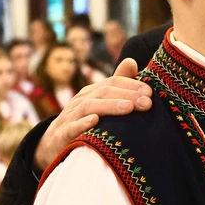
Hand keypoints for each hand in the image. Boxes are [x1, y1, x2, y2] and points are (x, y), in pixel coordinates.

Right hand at [33, 58, 151, 170]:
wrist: (54, 143)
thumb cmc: (83, 121)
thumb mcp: (99, 102)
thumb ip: (117, 84)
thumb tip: (133, 62)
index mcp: (92, 92)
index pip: (112, 83)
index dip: (131, 85)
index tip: (150, 92)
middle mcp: (81, 101)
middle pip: (104, 92)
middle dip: (127, 96)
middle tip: (147, 103)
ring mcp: (70, 117)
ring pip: (89, 107)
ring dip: (110, 106)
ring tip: (129, 108)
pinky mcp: (62, 135)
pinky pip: (71, 127)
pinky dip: (82, 124)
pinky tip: (95, 121)